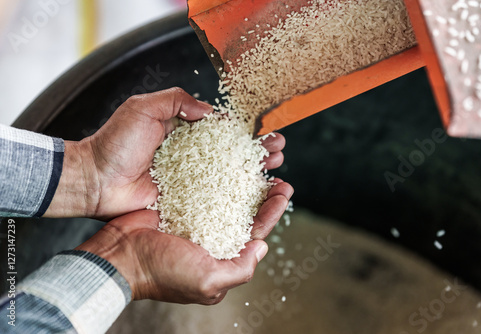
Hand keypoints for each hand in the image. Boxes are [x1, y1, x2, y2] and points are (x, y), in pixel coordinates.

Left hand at [44, 87, 285, 219]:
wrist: (95, 180)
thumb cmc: (115, 142)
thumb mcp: (144, 108)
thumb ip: (176, 101)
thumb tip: (210, 111)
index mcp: (183, 133)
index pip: (222, 131)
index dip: (246, 132)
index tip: (265, 132)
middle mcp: (190, 158)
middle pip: (232, 155)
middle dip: (257, 152)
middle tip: (279, 150)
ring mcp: (189, 181)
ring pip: (228, 177)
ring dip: (254, 174)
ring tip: (276, 169)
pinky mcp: (184, 202)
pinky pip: (214, 200)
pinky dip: (236, 199)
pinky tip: (257, 197)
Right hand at [76, 179, 293, 303]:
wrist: (121, 255)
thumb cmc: (163, 273)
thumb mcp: (208, 281)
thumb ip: (240, 268)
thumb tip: (262, 247)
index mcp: (222, 256)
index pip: (255, 232)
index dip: (272, 212)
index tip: (285, 191)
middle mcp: (212, 237)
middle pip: (245, 211)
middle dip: (264, 193)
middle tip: (277, 173)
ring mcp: (196, 218)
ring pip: (228, 196)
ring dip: (245, 180)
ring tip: (259, 162)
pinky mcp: (180, 202)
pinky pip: (204, 186)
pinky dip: (218, 175)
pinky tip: (228, 160)